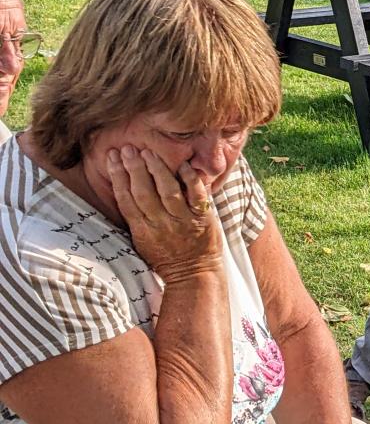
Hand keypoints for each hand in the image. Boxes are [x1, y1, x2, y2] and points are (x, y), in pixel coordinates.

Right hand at [106, 146, 221, 281]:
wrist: (195, 274)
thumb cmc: (167, 257)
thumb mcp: (144, 241)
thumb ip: (137, 218)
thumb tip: (125, 190)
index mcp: (143, 231)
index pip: (126, 199)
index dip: (118, 177)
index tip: (112, 158)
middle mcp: (160, 224)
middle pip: (143, 192)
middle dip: (133, 168)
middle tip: (127, 149)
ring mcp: (182, 221)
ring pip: (167, 191)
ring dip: (157, 169)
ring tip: (148, 153)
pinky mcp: (203, 218)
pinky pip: (196, 195)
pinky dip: (189, 179)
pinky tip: (183, 165)